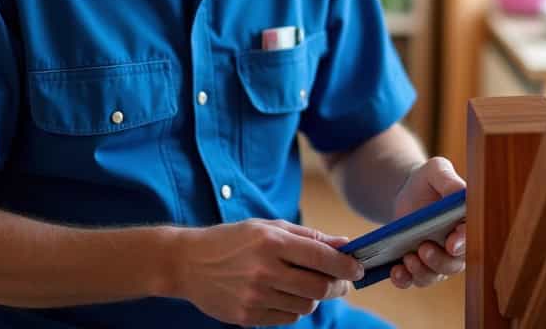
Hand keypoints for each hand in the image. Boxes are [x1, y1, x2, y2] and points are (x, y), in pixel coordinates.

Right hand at [174, 218, 362, 325]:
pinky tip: (282, 296)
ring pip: (306, 306)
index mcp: (271, 242)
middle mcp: (264, 270)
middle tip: (341, 283)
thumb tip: (345, 244)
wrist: (187, 263)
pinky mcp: (247, 316)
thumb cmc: (233, 240)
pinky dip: (293, 309)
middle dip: (337, 286)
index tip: (358, 268)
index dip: (346, 265)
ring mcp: (255, 296)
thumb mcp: (268, 227)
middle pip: (319, 287)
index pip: (322, 256)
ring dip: (313, 297)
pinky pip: (287, 319)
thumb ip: (308, 236)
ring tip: (302, 285)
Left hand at [389, 156, 466, 288]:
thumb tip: (460, 193)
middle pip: (453, 264)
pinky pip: (412, 280)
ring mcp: (436, 260)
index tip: (452, 243)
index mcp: (466, 224)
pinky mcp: (416, 266)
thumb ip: (449, 180)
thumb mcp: (436, 171)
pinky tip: (395, 271)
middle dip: (439, 261)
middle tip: (423, 248)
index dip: (463, 242)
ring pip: (433, 276)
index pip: (470, 237)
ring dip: (421, 272)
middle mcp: (456, 248)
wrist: (406, 193)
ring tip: (407, 259)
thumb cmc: (428, 181)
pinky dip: (404, 280)